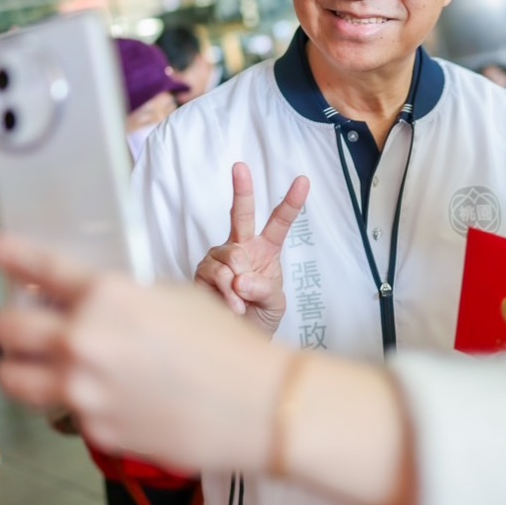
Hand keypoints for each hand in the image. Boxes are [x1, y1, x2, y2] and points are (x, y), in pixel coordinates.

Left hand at [0, 232, 287, 474]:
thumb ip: (119, 298)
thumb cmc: (226, 345)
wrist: (260, 404)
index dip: (5, 253)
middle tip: (16, 323)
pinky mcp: (94, 429)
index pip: (36, 267)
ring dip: (19, 365)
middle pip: (3, 329)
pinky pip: (62, 410)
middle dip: (5, 323)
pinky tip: (110, 393)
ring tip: (41, 364)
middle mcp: (84, 341)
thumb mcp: (173, 297)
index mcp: (108, 296)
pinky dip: (75, 399)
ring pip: (12, 378)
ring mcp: (83, 390)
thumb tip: (82, 301)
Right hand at [194, 163, 309, 333]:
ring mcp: (219, 258)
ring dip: (239, 285)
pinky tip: (232, 307)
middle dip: (241, 189)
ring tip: (242, 304)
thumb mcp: (274, 303)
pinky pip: (216, 275)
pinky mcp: (202, 273)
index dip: (291, 202)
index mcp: (266, 249)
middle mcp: (241, 247)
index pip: (279, 223)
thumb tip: (239, 278)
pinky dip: (227, 294)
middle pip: (241, 214)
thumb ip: (264, 288)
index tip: (303, 180)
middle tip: (240, 166)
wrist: (239, 338)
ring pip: (231, 257)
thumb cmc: (261, 316)